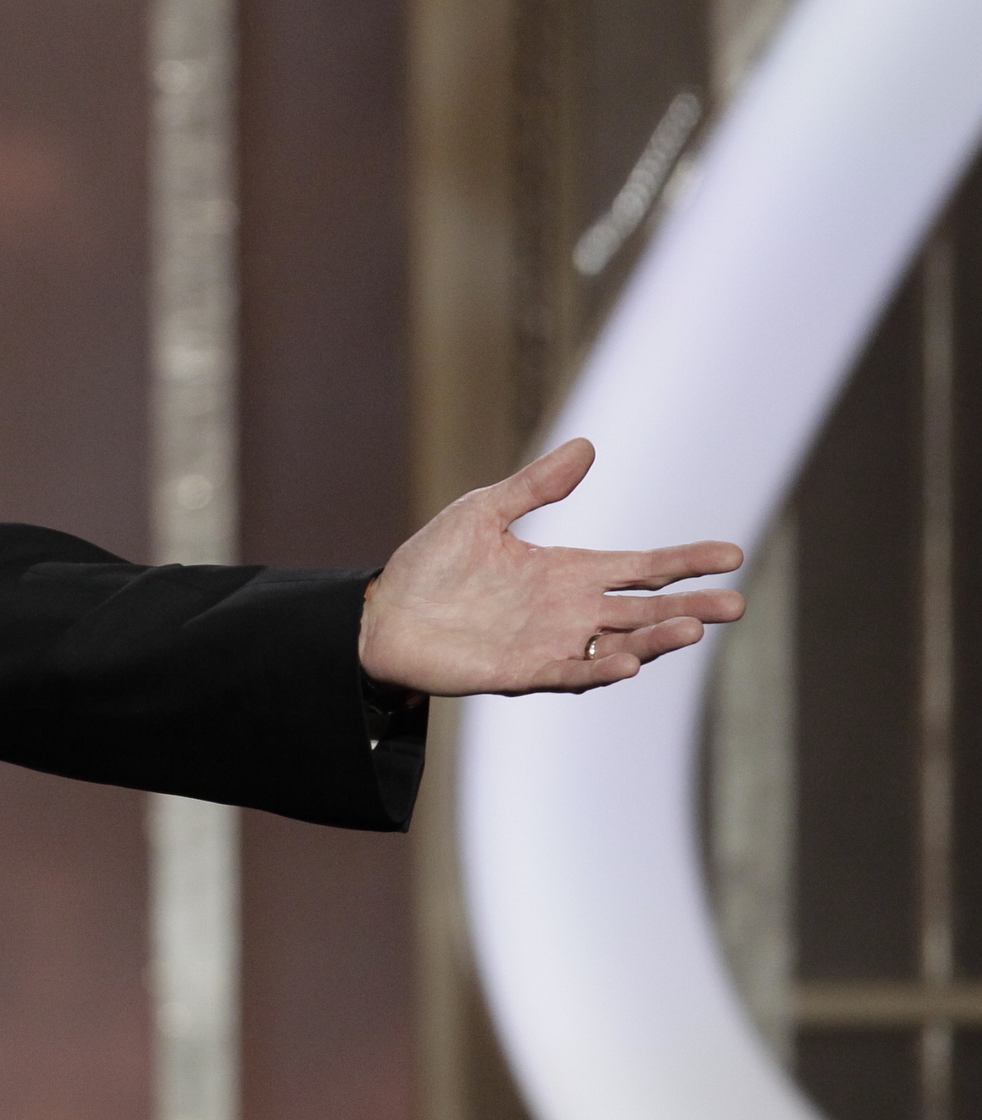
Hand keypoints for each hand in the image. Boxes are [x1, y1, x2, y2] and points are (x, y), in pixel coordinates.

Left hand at [359, 438, 744, 697]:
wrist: (382, 612)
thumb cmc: (432, 565)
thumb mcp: (483, 511)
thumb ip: (537, 486)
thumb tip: (588, 447)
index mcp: (566, 572)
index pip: (640, 567)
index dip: (685, 562)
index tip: (733, 554)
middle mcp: (568, 611)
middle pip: (643, 609)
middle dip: (690, 606)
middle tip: (736, 604)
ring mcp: (548, 643)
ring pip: (617, 644)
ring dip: (654, 639)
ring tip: (693, 628)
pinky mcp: (520, 671)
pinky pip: (568, 672)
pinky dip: (597, 668)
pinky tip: (626, 661)